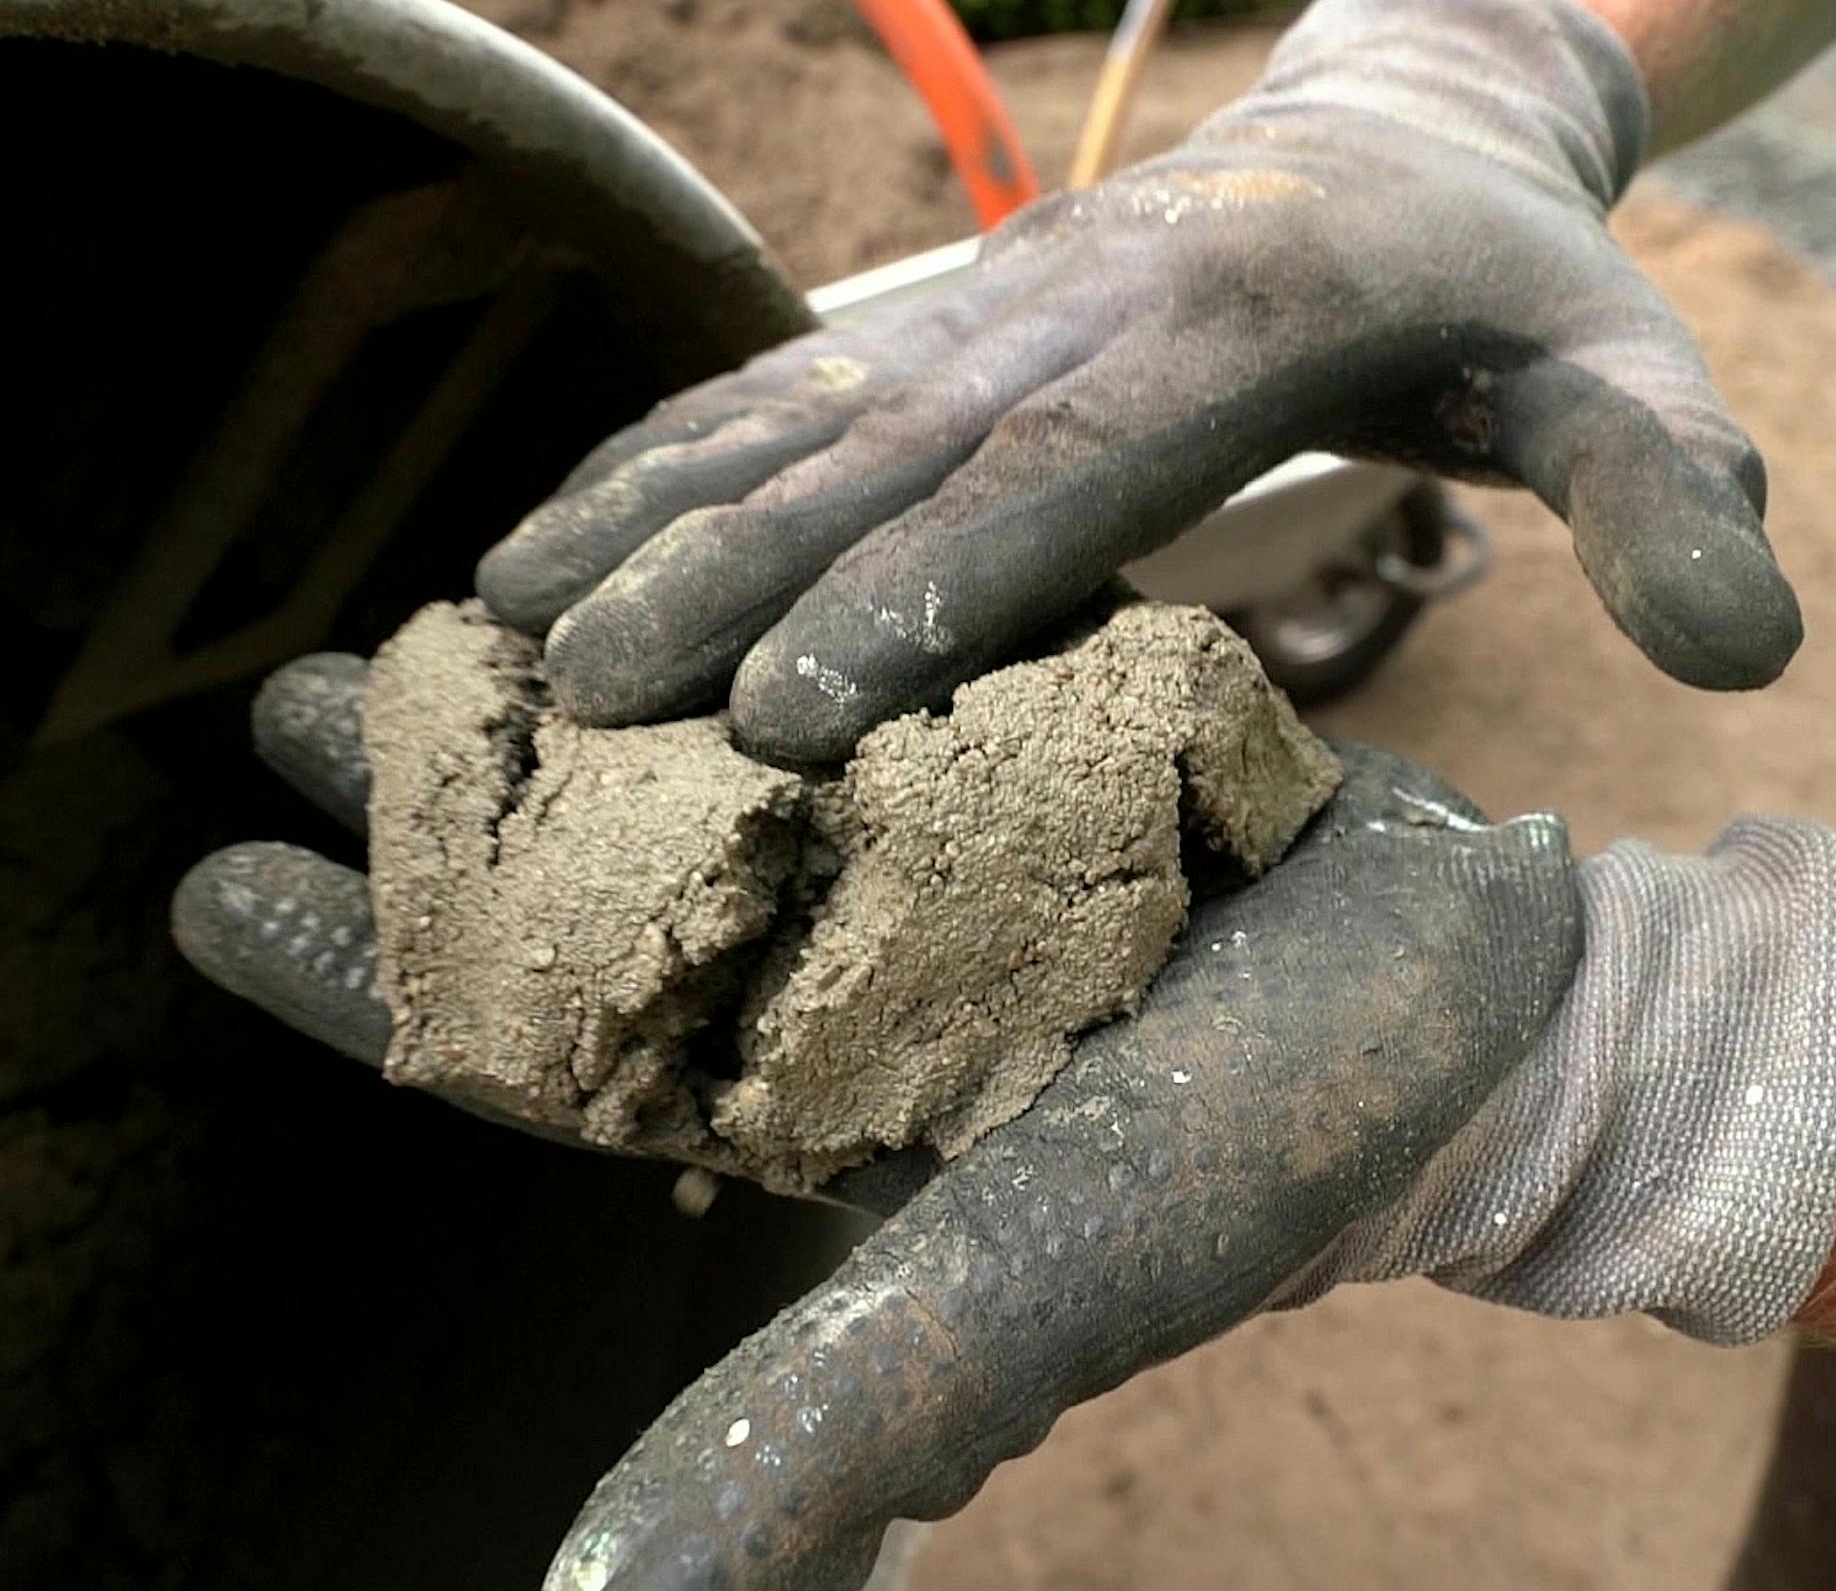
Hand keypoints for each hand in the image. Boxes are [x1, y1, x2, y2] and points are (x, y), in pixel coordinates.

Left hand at [173, 649, 1835, 1588]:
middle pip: (586, 883)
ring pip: (703, 757)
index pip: (533, 1050)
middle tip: (282, 703)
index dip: (365, 980)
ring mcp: (928, 845)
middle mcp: (842, 970)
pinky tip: (673, 552)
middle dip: (425, 804)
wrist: (1480, 994)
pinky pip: (845, 664)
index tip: (212, 888)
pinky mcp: (1015, 735)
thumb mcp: (1031, 1288)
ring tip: (423, 613)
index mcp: (809, 1102)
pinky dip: (752, 612)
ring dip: (562, 689)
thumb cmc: (1267, 1145)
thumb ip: (824, 1425)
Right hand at [474, 0, 1800, 762]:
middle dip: (719, 579)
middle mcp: (1072, 307)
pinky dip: (655, 461)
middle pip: (874, 455)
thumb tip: (1757, 646)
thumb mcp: (1621, 378)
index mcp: (1231, 335)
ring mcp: (988, 303)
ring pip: (786, 415)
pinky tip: (551, 531)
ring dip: (640, 516)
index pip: (1055, 479)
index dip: (921, 595)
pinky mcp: (941, 317)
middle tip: (575, 692)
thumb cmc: (1501, 299)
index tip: (789, 713)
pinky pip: (774, 388)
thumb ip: (1675, 498)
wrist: (1398, 142)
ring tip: (498, 622)